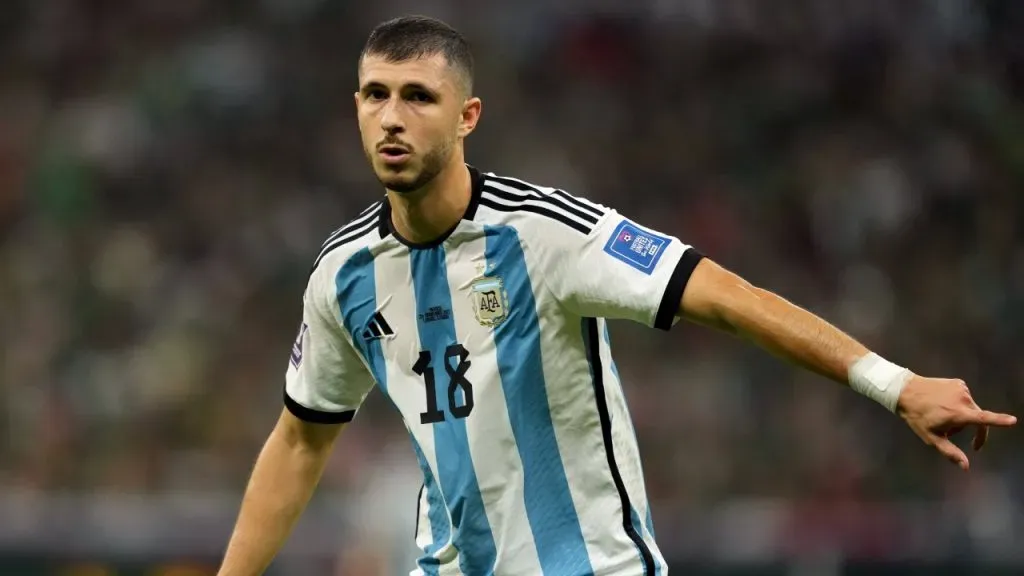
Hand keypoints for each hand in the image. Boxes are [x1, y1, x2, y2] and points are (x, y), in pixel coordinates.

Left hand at [897, 375, 1015, 469]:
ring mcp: (962, 388)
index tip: (1013, 421)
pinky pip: (963, 398)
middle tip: (947, 433)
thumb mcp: (931, 438)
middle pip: (977, 418)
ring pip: (970, 408)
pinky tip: (942, 404)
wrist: (905, 390)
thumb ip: (950, 452)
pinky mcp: (959, 382)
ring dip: (961, 415)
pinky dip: (957, 404)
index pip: (983, 419)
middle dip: (968, 428)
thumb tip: (966, 467)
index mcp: (959, 413)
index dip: (999, 421)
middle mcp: (964, 399)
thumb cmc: (917, 416)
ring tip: (941, 415)